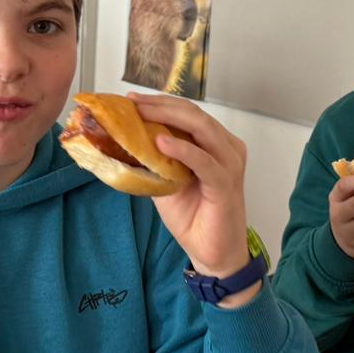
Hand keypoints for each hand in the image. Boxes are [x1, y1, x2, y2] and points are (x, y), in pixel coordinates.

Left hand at [129, 94, 255, 301]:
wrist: (212, 252)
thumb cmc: (193, 218)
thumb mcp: (166, 181)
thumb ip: (154, 160)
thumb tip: (124, 142)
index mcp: (215, 144)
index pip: (188, 113)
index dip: (160, 102)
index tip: (132, 100)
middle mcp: (226, 148)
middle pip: (194, 114)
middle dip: (161, 105)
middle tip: (133, 103)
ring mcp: (229, 164)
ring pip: (201, 129)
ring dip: (168, 118)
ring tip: (142, 114)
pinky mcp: (226, 184)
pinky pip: (204, 161)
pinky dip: (182, 149)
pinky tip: (161, 142)